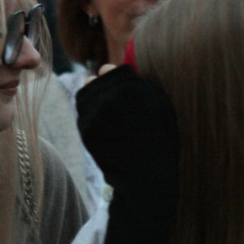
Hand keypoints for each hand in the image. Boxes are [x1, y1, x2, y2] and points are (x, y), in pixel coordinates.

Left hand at [75, 65, 179, 200]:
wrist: (146, 174)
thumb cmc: (159, 138)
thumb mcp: (160, 104)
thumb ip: (137, 83)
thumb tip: (113, 69)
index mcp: (130, 87)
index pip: (108, 69)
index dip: (113, 78)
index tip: (121, 89)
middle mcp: (109, 97)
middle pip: (93, 80)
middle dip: (101, 88)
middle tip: (114, 103)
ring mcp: (94, 114)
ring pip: (85, 96)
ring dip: (93, 100)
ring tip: (110, 116)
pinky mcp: (85, 130)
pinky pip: (83, 115)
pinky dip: (91, 117)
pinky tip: (107, 130)